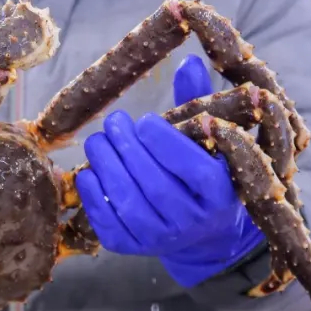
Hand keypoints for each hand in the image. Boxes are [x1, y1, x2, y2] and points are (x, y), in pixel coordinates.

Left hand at [76, 55, 264, 286]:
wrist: (202, 233)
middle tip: (113, 122)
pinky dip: (94, 197)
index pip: (196, 170)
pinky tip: (90, 171)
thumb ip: (198, 102)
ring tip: (98, 141)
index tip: (145, 119)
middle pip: (156, 186)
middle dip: (128, 150)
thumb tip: (190, 61)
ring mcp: (163, 239)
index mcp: (220, 193)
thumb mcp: (211, 140)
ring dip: (108, 167)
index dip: (166, 144)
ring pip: (130, 204)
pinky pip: (109, 225)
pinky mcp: (134, 249)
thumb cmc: (205, 172)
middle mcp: (194, 222)